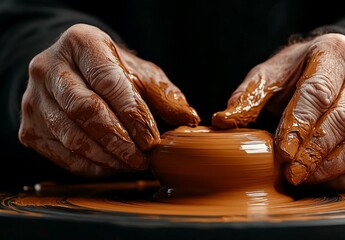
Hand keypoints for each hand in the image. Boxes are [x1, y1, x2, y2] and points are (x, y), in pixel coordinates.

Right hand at [19, 23, 199, 176]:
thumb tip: (189, 120)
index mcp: (81, 42)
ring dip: (106, 157)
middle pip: (85, 110)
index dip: (132, 114)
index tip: (152, 140)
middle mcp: (49, 67)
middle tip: (142, 159)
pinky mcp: (29, 127)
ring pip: (71, 135)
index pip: (108, 81)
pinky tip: (111, 166)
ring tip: (131, 164)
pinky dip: (88, 166)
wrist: (75, 75)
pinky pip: (60, 154)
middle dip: (118, 140)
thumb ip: (165, 95)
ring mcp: (34, 98)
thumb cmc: (113, 73)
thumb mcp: (142, 74)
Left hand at [212, 33, 344, 190]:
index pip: (319, 92)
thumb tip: (222, 121)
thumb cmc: (301, 74)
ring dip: (328, 167)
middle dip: (313, 151)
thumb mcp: (274, 74)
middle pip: (343, 119)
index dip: (299, 124)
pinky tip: (322, 181)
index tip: (282, 151)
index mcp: (337, 52)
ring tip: (301, 178)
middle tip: (290, 172)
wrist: (340, 73)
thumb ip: (251, 95)